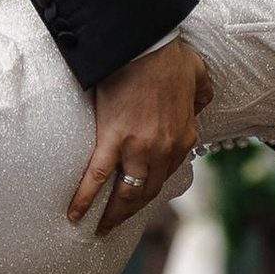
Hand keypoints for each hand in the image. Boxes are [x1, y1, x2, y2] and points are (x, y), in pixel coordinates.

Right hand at [68, 39, 212, 227]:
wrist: (145, 45)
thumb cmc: (169, 57)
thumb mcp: (199, 78)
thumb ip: (200, 96)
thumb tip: (198, 102)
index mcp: (183, 138)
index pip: (167, 173)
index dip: (151, 188)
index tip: (138, 196)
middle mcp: (163, 150)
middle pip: (146, 191)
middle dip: (130, 211)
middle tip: (115, 223)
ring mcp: (138, 148)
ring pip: (125, 193)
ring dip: (112, 215)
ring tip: (99, 228)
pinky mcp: (112, 140)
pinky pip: (97, 176)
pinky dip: (85, 199)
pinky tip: (74, 215)